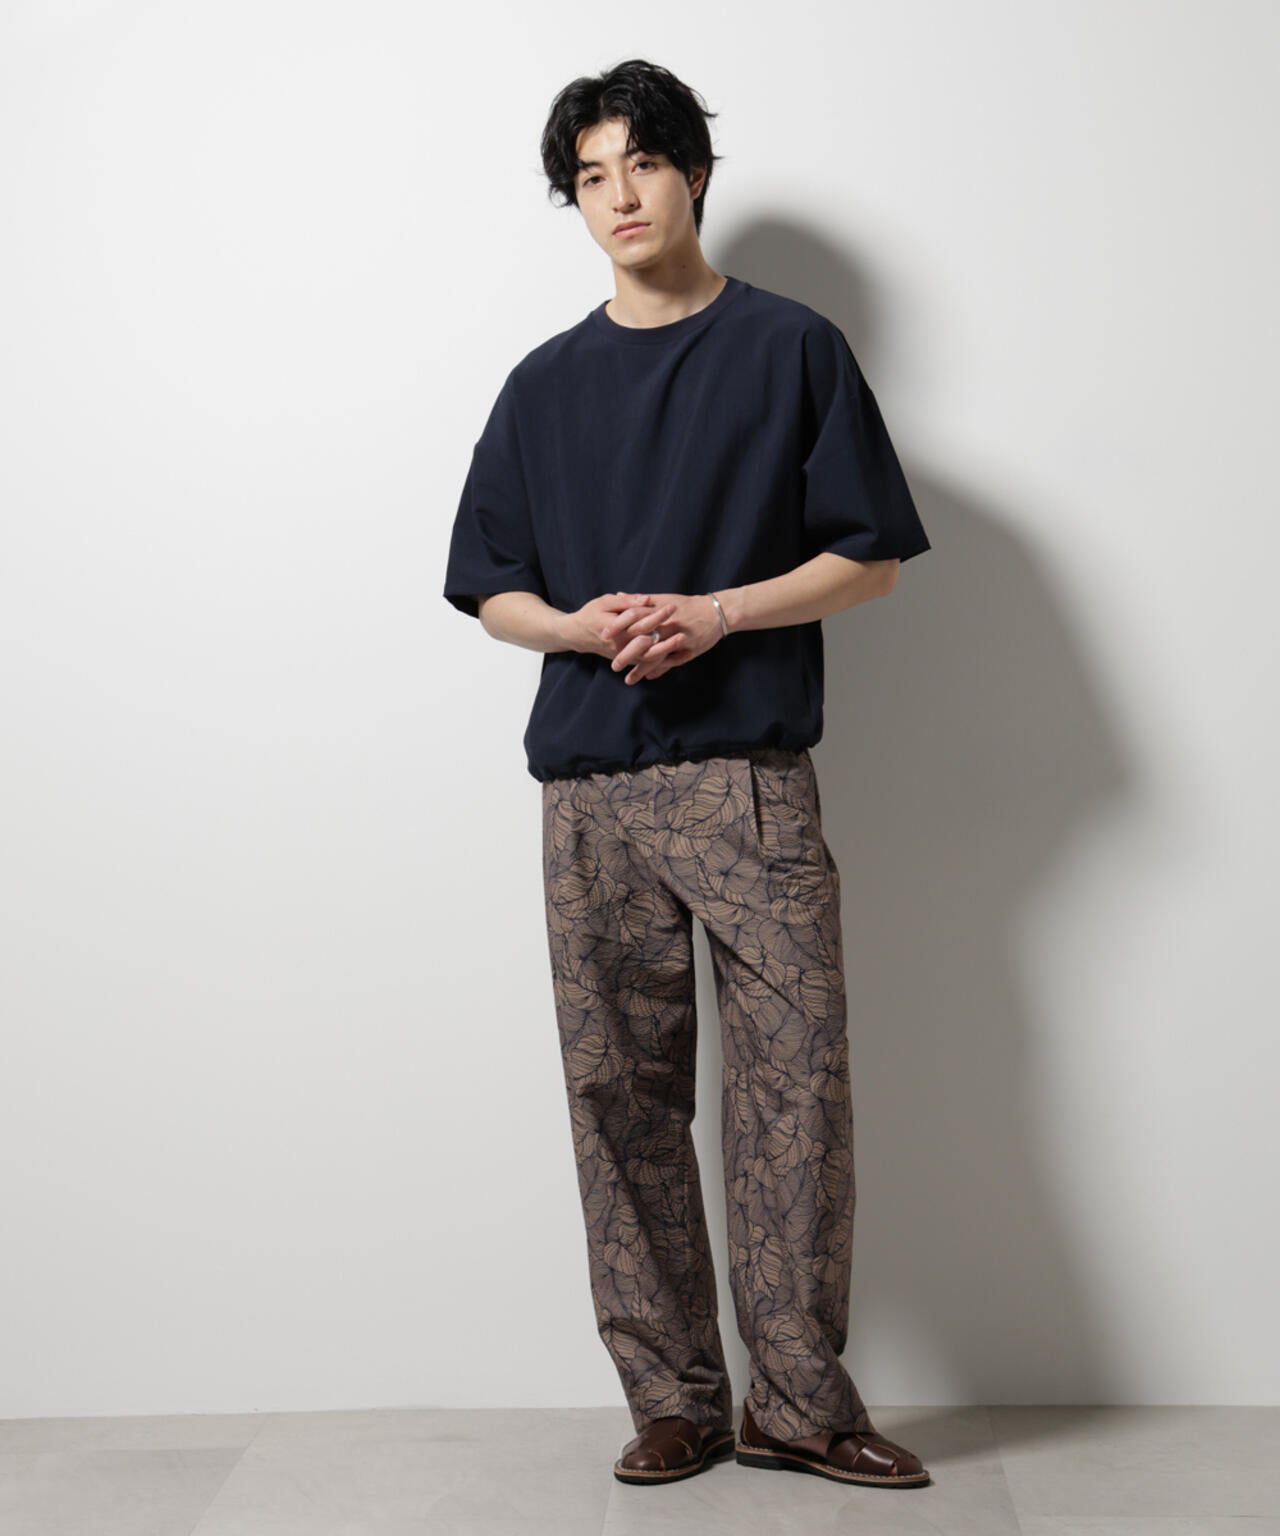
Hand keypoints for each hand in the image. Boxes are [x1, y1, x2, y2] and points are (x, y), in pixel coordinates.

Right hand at [562, 591, 675, 663]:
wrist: (577, 635)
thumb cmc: (592, 614)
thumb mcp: (605, 602)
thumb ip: (626, 601)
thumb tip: (647, 599)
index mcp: (614, 629)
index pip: (638, 622)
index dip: (656, 615)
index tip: (672, 607)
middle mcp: (618, 645)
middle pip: (646, 642)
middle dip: (665, 635)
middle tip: (683, 629)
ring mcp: (622, 655)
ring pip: (647, 657)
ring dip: (666, 651)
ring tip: (682, 643)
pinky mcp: (627, 660)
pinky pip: (645, 663)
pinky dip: (661, 661)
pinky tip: (676, 655)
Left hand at [605, 591, 724, 684]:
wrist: (717, 611)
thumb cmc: (688, 604)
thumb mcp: (664, 598)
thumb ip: (641, 599)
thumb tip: (618, 595)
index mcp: (659, 609)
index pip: (633, 615)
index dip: (618, 625)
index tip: (603, 634)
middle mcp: (667, 623)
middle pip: (643, 640)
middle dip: (627, 654)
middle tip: (613, 665)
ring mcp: (678, 638)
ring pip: (655, 655)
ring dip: (641, 669)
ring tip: (628, 680)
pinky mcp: (689, 649)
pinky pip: (671, 662)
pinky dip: (659, 670)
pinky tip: (648, 677)